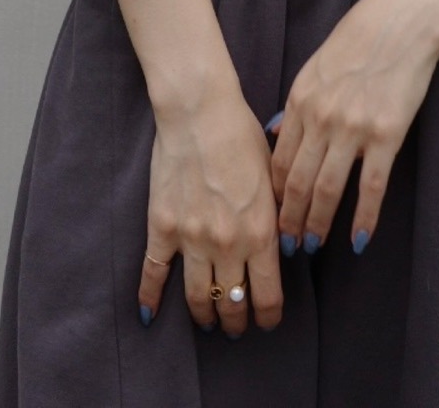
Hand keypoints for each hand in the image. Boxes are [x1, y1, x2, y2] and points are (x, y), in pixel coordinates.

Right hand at [138, 82, 283, 335]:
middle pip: (232, 302)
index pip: (267, 294)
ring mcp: (191, 238)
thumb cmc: (242, 135)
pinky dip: (151, 297)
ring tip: (208, 323)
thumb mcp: (274, 176)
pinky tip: (151, 314)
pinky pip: (154, 273)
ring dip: (205, 315)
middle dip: (236, 320)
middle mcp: (228, 244)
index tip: (267, 321)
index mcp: (261, 232)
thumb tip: (287, 244)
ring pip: (198, 297)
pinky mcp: (162, 227)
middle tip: (236, 326)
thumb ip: (278, 214)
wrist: (201, 112)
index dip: (268, 315)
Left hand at [270, 0, 438, 254]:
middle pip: (298, 182)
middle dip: (289, 219)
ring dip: (318, 223)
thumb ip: (297, 104)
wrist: (402, 19)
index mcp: (301, 100)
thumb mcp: (316, 66)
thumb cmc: (360, 37)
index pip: (279, 160)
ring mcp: (353, 128)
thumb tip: (275, 133)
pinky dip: (364, 216)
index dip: (273, 194)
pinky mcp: (387, 134)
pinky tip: (359, 238)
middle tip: (286, 247)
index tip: (270, 217)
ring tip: (312, 247)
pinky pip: (371, 185)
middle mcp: (321, 118)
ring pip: (328, 189)